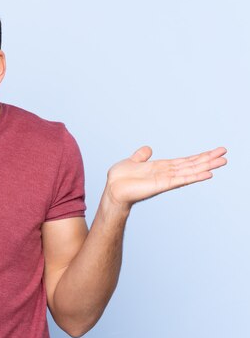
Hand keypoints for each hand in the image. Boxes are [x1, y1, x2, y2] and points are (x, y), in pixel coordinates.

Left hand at [104, 146, 226, 208]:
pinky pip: (182, 180)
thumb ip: (141, 156)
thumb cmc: (120, 178)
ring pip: (190, 171)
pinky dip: (194, 177)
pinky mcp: (162, 185)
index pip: (184, 161)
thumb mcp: (132, 161)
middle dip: (208, 159)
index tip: (214, 151)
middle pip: (191, 165)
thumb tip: (148, 149)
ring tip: (222, 161)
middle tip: (225, 153)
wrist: (112, 189)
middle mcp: (167, 173)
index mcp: (162, 167)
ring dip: (206, 166)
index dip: (199, 156)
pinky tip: (208, 174)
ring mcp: (166, 179)